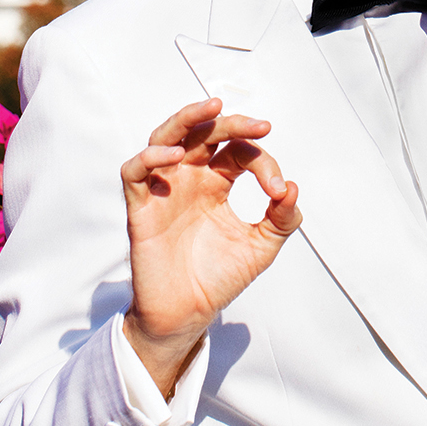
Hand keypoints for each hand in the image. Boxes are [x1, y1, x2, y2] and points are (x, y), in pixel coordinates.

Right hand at [121, 99, 301, 395]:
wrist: (187, 316)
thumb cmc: (219, 279)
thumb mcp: (261, 248)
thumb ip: (281, 219)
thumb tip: (292, 187)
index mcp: (216, 184)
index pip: (237, 152)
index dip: (263, 162)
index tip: (279, 189)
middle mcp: (189, 179)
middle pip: (203, 133)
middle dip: (231, 123)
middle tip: (260, 126)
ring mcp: (163, 190)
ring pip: (165, 137)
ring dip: (187, 119)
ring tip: (213, 109)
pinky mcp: (140, 208)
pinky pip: (134, 171)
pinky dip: (150, 157)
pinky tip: (173, 156)